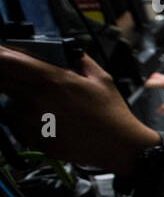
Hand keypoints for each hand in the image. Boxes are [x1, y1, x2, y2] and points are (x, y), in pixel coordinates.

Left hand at [0, 46, 159, 173]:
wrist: (119, 146)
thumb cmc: (112, 115)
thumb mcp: (101, 78)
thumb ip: (79, 59)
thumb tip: (66, 50)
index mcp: (53, 81)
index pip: (8, 61)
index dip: (1, 54)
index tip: (1, 53)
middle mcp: (38, 100)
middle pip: (1, 81)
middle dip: (6, 75)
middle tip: (20, 76)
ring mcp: (34, 122)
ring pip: (10, 105)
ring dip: (19, 100)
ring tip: (47, 105)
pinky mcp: (35, 140)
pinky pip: (20, 126)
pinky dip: (29, 121)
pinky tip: (52, 121)